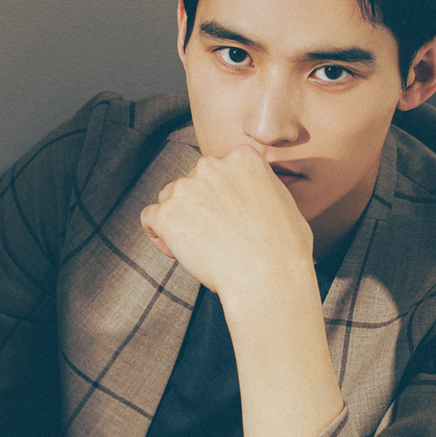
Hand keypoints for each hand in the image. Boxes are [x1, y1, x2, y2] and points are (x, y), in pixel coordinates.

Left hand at [140, 145, 313, 302]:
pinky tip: (175, 249)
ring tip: (198, 247)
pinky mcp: (167, 214)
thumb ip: (260, 188)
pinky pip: (150, 218)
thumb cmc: (285, 250)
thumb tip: (251, 193)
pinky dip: (158, 233)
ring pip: (170, 198)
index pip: (219, 169)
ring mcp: (186, 188)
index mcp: (243, 157)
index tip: (226, 216)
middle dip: (198, 205)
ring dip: (179, 218)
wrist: (268, 279)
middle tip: (212, 235)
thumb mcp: (284, 202)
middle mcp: (211, 165)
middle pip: (192, 180)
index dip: (220, 194)